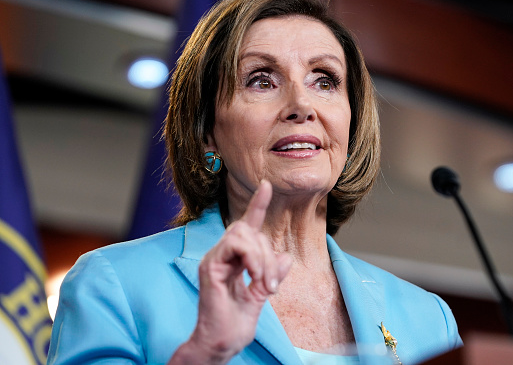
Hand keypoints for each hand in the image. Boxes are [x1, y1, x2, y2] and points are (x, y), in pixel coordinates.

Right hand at [169, 180, 291, 364]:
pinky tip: (254, 277)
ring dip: (261, 257)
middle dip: (267, 252)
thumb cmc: (234, 325)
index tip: (267, 185)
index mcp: (234, 260)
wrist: (220, 345)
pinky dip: (251, 258)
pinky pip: (234, 246)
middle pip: (248, 229)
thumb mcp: (260, 297)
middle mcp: (221, 256)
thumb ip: (270, 276)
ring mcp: (213, 260)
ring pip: (242, 233)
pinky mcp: (209, 267)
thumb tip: (285, 257)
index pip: (247, 227)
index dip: (257, 205)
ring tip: (263, 283)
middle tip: (272, 284)